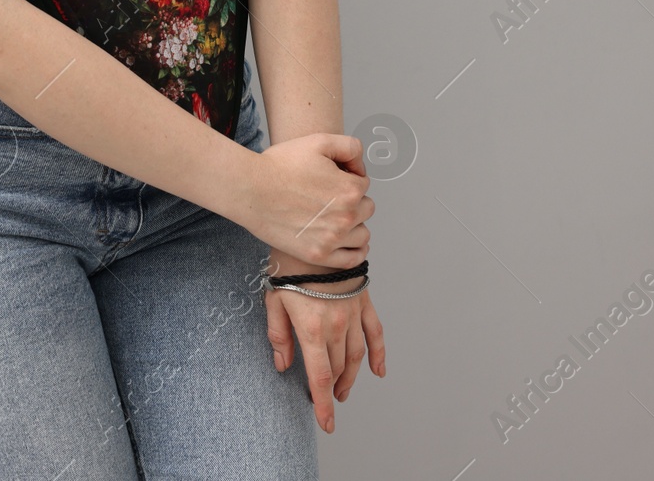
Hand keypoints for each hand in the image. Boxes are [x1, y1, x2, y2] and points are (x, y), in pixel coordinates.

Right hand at [238, 132, 373, 267]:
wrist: (249, 189)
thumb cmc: (279, 165)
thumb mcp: (319, 141)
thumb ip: (351, 147)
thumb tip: (361, 168)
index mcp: (349, 189)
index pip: (364, 184)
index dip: (348, 178)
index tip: (331, 178)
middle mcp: (345, 216)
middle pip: (366, 208)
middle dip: (352, 200)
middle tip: (329, 196)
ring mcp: (332, 239)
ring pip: (363, 234)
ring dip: (354, 224)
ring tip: (334, 217)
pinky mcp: (318, 255)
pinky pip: (353, 259)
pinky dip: (355, 250)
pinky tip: (345, 240)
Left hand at [262, 246, 385, 433]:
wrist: (314, 230)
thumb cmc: (289, 263)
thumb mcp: (274, 299)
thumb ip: (278, 336)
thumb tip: (283, 364)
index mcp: (312, 329)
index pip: (320, 377)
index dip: (323, 404)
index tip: (327, 423)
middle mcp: (337, 325)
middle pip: (338, 368)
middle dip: (333, 389)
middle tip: (327, 401)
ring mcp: (353, 313)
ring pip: (357, 355)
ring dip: (352, 377)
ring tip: (344, 391)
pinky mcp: (364, 300)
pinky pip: (376, 332)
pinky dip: (379, 353)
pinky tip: (379, 370)